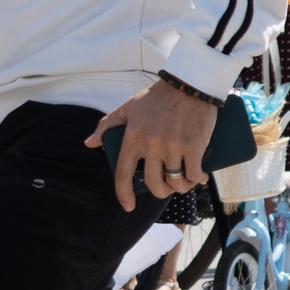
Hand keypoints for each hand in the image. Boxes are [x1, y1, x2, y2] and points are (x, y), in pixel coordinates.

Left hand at [87, 80, 218, 210]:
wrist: (189, 84)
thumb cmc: (158, 96)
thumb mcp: (129, 107)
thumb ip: (107, 124)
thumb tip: (90, 144)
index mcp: (132, 138)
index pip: (124, 175)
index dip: (124, 195)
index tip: (128, 206)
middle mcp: (151, 146)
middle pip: (154, 183)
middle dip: (161, 191)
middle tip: (167, 188)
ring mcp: (173, 147)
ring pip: (175, 181)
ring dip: (181, 187)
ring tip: (185, 183)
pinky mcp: (193, 146)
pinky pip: (194, 173)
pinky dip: (197, 180)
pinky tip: (200, 179)